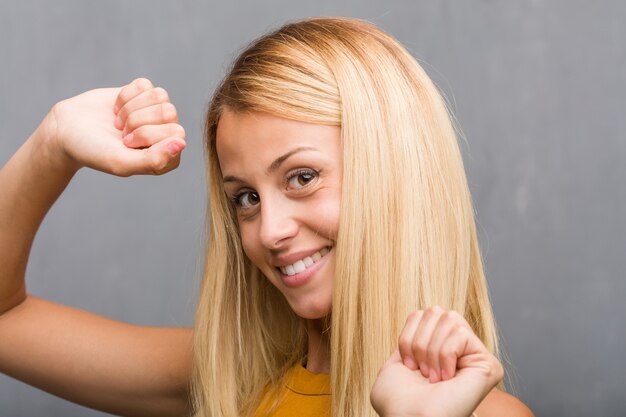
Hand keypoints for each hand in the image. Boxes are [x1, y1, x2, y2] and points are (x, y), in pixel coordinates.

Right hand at [43, 78, 185, 175]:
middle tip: (121, 133)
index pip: (176, 134)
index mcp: (168, 157)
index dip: (147, 135)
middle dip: (138, 120)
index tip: (126, 143)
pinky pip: (145, 85)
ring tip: (119, 122)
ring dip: (131, 108)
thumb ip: (154, 160)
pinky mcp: (143, 95)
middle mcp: (167, 135)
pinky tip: (116, 109)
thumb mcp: (122, 162)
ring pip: (160, 96)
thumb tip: (181, 143)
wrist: (68, 130)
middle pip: (169, 112)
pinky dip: (125, 95)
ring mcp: (156, 114)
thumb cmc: (94, 152)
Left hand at [370, 307, 502, 416]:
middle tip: (422, 372)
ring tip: (434, 377)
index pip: (423, 314)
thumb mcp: (395, 362)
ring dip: (432, 350)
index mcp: (437, 350)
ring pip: (450, 319)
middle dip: (420, 341)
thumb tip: (423, 317)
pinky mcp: (488, 364)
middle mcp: (459, 351)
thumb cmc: (398, 402)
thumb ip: (411, 336)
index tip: (409, 365)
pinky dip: (445, 355)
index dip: (409, 335)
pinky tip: (447, 378)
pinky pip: (460, 333)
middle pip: (436, 312)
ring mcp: (475, 357)